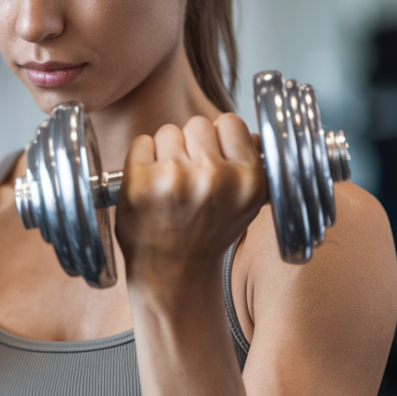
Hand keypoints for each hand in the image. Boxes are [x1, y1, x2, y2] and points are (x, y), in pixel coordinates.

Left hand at [116, 114, 266, 293]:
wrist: (173, 272)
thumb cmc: (206, 235)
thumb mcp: (245, 206)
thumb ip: (252, 168)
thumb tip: (255, 136)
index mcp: (248, 180)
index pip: (231, 122)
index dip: (220, 139)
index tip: (213, 161)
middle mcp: (215, 177)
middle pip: (197, 124)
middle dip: (192, 145)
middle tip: (189, 178)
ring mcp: (176, 179)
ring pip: (168, 131)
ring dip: (166, 152)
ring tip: (171, 185)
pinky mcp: (141, 183)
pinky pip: (141, 142)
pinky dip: (142, 159)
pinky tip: (151, 186)